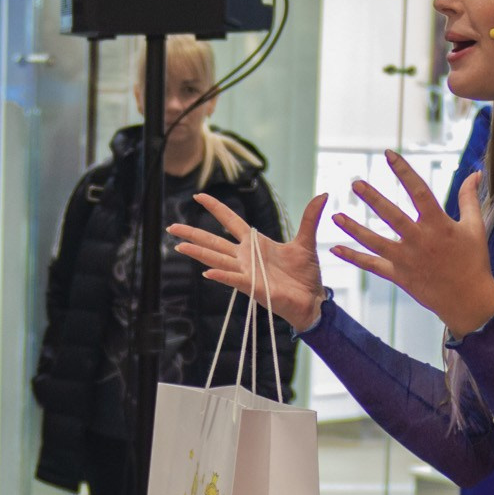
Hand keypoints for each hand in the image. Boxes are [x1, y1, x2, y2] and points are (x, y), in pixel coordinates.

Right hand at [169, 193, 328, 330]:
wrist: (312, 299)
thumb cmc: (305, 275)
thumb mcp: (306, 242)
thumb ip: (309, 218)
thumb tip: (323, 195)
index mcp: (255, 244)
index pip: (230, 221)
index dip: (215, 208)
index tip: (198, 195)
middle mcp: (245, 258)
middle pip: (213, 241)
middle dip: (192, 233)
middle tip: (170, 227)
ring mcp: (247, 273)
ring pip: (217, 259)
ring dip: (198, 253)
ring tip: (179, 246)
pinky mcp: (254, 288)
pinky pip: (235, 280)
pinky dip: (222, 276)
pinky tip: (207, 272)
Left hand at [331, 156, 493, 338]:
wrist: (468, 300)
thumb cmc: (473, 260)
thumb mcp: (475, 227)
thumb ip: (469, 198)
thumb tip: (474, 173)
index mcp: (439, 224)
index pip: (419, 191)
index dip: (404, 171)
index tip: (389, 155)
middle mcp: (420, 240)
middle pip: (392, 216)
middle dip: (373, 198)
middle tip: (355, 183)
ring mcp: (407, 259)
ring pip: (375, 242)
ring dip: (354, 229)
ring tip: (335, 216)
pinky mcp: (398, 276)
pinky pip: (372, 265)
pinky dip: (353, 257)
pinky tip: (335, 248)